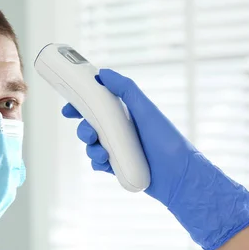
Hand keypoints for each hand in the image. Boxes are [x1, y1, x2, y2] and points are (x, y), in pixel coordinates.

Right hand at [62, 69, 248, 249]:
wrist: (179, 176)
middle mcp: (121, 131)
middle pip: (90, 127)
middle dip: (83, 130)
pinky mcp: (119, 168)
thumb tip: (103, 73)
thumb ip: (126, 89)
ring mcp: (119, 150)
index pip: (97, 106)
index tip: (68, 109)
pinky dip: (97, 164)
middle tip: (90, 135)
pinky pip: (98, 164)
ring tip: (103, 154)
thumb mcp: (146, 110)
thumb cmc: (167, 141)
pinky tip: (105, 165)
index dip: (80, 106)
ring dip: (91, 149)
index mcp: (126, 114)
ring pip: (92, 147)